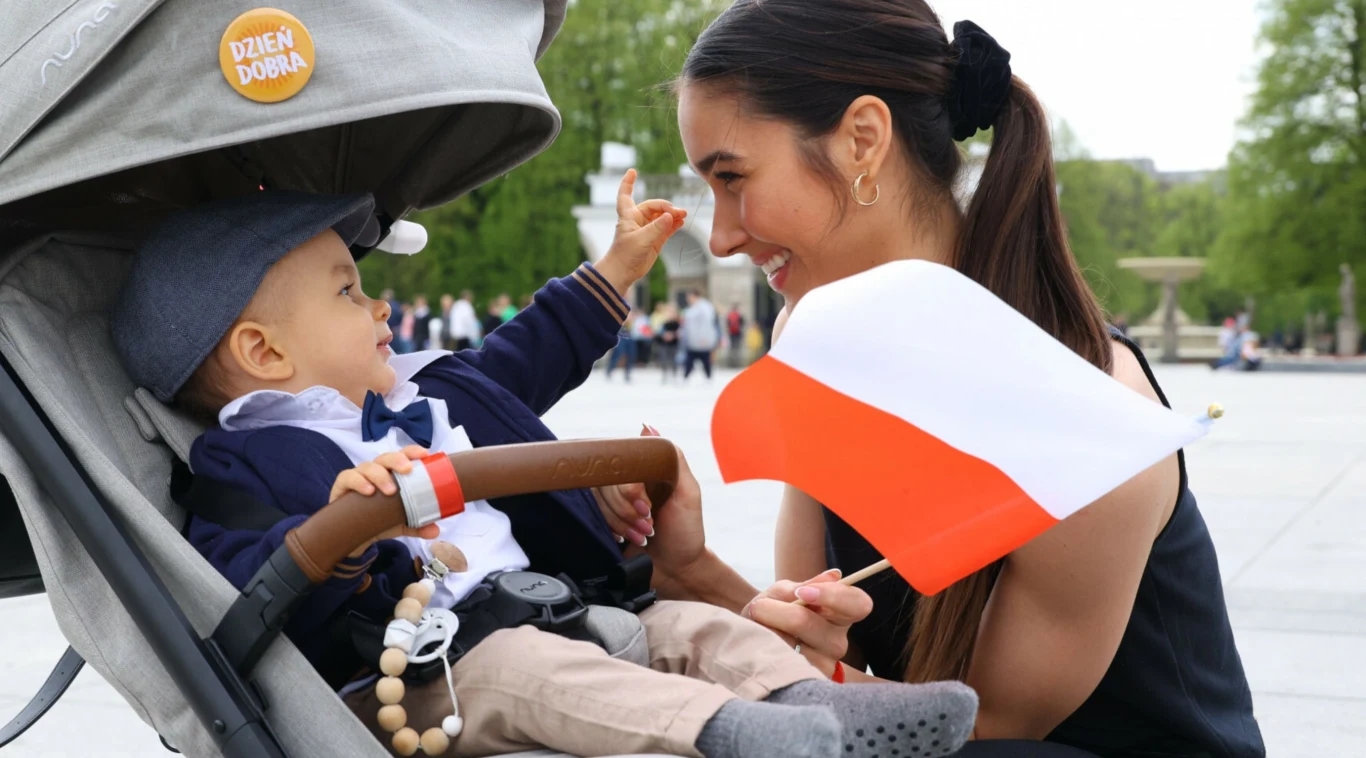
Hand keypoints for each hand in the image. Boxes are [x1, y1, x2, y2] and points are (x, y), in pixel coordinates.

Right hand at [330, 446, 439, 556]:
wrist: (354, 536)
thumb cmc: (379, 520)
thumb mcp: (400, 523)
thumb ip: (417, 526)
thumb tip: (435, 531)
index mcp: (392, 474)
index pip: (402, 456)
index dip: (412, 452)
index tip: (424, 455)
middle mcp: (375, 472)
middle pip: (385, 458)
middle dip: (397, 460)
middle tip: (407, 470)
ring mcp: (358, 477)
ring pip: (367, 466)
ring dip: (379, 475)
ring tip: (390, 490)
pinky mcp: (342, 486)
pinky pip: (348, 477)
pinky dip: (358, 482)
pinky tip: (368, 491)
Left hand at [594, 169, 686, 297]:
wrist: (623, 272)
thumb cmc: (625, 254)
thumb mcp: (641, 240)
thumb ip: (656, 228)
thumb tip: (670, 216)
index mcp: (628, 216)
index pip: (626, 195)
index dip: (628, 183)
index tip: (632, 171)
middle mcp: (637, 220)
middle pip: (653, 207)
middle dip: (665, 207)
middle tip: (677, 212)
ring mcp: (647, 230)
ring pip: (661, 217)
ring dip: (672, 215)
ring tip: (684, 214)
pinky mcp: (655, 240)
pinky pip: (666, 228)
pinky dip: (674, 224)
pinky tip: (682, 222)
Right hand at [603, 425, 706, 583]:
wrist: (677, 571)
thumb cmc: (686, 531)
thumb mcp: (688, 492)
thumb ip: (672, 458)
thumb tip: (648, 428)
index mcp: (644, 473)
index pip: (620, 464)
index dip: (628, 487)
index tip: (645, 505)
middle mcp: (625, 485)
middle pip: (606, 485)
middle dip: (628, 510)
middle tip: (649, 523)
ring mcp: (612, 505)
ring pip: (598, 503)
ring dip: (622, 523)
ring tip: (643, 535)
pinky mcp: (603, 524)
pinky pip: (592, 519)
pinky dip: (612, 531)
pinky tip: (627, 540)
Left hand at [742, 569, 872, 676]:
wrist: (749, 637)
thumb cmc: (771, 610)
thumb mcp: (782, 592)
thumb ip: (804, 586)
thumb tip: (835, 575)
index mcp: (840, 613)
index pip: (859, 604)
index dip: (833, 596)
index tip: (802, 593)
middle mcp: (838, 642)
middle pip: (818, 627)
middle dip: (783, 614)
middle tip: (760, 607)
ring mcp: (825, 665)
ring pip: (798, 649)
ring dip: (770, 633)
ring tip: (758, 628)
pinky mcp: (807, 683)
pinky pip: (786, 666)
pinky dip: (769, 652)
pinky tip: (763, 646)